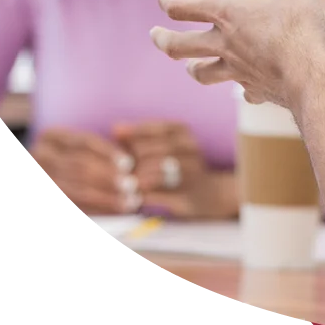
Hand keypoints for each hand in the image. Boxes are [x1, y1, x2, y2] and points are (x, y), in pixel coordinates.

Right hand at [29, 128, 139, 215]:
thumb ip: (102, 153)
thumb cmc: (76, 165)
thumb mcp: (84, 152)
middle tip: (132, 185)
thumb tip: (130, 163)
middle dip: (109, 177)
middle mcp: (38, 157)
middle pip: (79, 167)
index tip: (129, 164)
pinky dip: (96, 211)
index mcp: (50, 136)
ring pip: (76, 190)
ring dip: (106, 197)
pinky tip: (113, 213)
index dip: (108, 153)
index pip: (82, 143)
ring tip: (129, 202)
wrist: (47, 183)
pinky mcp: (42, 204)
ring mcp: (36, 181)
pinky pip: (72, 208)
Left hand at [111, 121, 234, 219]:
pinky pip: (161, 196)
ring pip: (158, 173)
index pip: (158, 127)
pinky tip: (134, 197)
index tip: (116, 134)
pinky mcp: (188, 197)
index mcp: (185, 134)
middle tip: (117, 167)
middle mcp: (192, 150)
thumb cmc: (176, 167)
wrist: (209, 194)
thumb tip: (117, 128)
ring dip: (137, 178)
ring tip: (124, 182)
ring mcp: (193, 174)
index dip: (135, 131)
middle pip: (156, 150)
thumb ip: (140, 138)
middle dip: (134, 158)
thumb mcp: (162, 146)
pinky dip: (144, 196)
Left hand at [150, 0, 324, 111]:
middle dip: (162, 38)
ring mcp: (235, 68)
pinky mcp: (253, 87)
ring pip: (201, 71)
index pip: (180, 6)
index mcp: (225, 12)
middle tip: (154, 35)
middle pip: (178, 44)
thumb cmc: (297, 24)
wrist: (307, 74)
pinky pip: (240, 88)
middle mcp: (223, 42)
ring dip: (192, 66)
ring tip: (189, 65)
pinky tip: (245, 87)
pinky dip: (241, 85)